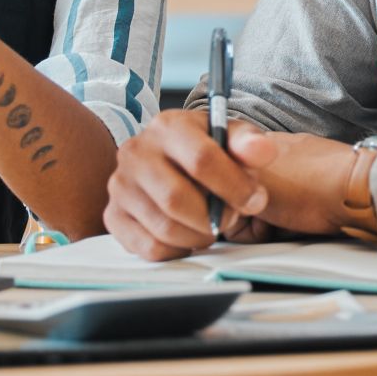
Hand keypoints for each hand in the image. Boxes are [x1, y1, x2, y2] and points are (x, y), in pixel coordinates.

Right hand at [105, 114, 360, 259]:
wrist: (176, 162)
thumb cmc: (210, 151)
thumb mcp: (234, 139)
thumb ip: (251, 143)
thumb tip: (262, 151)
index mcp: (168, 126)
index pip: (202, 160)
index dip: (235, 187)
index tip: (255, 200)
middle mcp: (136, 152)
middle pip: (177, 199)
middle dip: (215, 217)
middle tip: (231, 217)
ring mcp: (120, 185)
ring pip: (164, 228)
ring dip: (199, 235)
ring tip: (212, 225)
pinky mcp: (114, 216)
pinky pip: (150, 247)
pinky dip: (178, 249)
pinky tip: (190, 234)